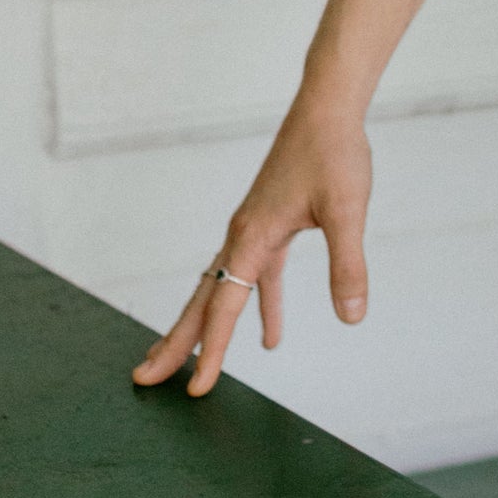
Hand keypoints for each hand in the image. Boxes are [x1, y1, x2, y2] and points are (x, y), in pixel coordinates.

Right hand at [133, 94, 373, 398]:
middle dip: (176, 343)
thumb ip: (348, 266)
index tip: (196, 388)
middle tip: (145, 379)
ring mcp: (252, 231)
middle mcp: (241, 236)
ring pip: (221, 290)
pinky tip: (270, 336)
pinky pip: (255, 277)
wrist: (327, 109)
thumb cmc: (334, 153)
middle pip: (202, 302)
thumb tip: (352, 318)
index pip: (225, 307)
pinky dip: (259, 306)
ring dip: (208, 328)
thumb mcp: (346, 211)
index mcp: (251, 237)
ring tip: (191, 363)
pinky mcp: (269, 225)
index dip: (213, 351)